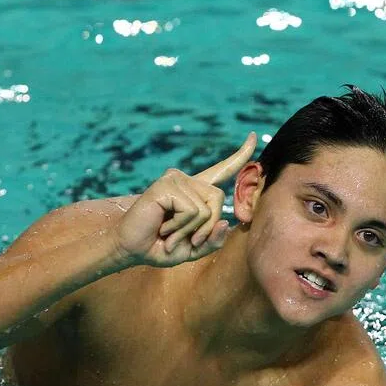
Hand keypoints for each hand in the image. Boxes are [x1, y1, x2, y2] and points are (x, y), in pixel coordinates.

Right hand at [115, 132, 256, 266]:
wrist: (132, 249)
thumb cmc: (161, 247)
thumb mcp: (195, 249)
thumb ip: (214, 240)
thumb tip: (226, 223)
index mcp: (196, 192)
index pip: (223, 170)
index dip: (240, 155)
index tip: (253, 136)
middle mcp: (187, 180)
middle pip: (220, 199)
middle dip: (207, 226)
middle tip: (187, 240)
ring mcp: (176, 179)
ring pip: (207, 209)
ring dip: (190, 230)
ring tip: (169, 233)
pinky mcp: (167, 184)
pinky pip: (192, 211)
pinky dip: (181, 226)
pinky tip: (163, 227)